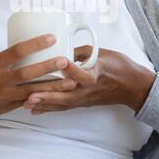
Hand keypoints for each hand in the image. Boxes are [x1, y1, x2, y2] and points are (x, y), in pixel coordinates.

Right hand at [0, 34, 83, 134]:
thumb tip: (15, 55)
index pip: (16, 51)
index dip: (36, 44)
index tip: (51, 38)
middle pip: (29, 72)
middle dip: (49, 66)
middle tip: (66, 60)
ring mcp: (2, 96)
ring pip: (32, 90)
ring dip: (52, 86)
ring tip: (70, 81)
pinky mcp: (5, 108)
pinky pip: (26, 102)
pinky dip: (41, 98)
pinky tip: (55, 97)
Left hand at [22, 45, 155, 114]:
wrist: (131, 86)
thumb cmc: (119, 66)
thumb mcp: (102, 54)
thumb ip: (80, 52)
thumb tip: (61, 48)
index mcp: (96, 75)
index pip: (83, 74)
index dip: (72, 68)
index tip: (61, 61)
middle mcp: (89, 90)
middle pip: (67, 95)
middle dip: (48, 95)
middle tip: (30, 95)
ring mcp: (85, 98)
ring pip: (62, 103)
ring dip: (45, 104)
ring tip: (26, 104)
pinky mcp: (82, 103)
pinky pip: (64, 107)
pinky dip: (49, 108)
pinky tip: (35, 110)